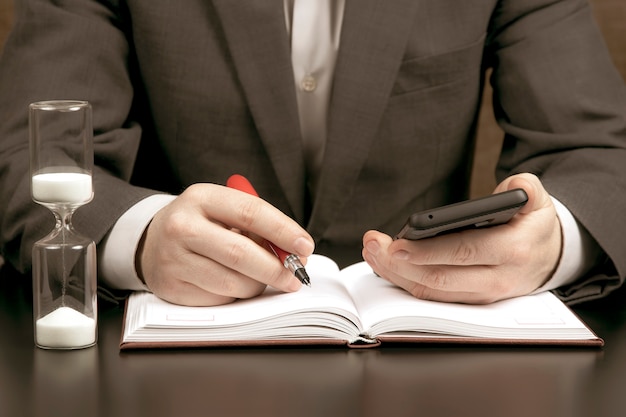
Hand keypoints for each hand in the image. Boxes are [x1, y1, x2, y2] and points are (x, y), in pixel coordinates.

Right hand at [137, 183, 314, 305]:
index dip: (283, 231)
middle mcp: (182, 227)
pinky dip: (236, 294)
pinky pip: (220, 298)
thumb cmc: (202, 224)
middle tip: (296, 275)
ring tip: (262, 276)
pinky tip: (232, 282)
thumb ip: (257, 226)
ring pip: (233, 282)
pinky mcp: (172, 287)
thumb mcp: (223, 210)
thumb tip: (293, 252)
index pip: (250, 213)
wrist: (152, 241)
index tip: (305, 246)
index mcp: (201, 197)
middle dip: (277, 268)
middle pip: (241, 254)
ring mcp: (173, 259)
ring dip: (258, 284)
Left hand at [362, 173, 561, 303]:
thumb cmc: (534, 222)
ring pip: (432, 292)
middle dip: (399, 264)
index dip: (426, 251)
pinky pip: (433, 296)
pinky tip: (385, 264)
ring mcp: (482, 295)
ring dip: (396, 274)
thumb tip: (513, 188)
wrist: (551, 256)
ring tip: (372, 252)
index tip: (396, 244)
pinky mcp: (470, 300)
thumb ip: (526, 188)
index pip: (463, 252)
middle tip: (373, 245)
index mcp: (513, 250)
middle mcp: (497, 279)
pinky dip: (406, 282)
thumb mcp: (537, 199)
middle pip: (440, 278)